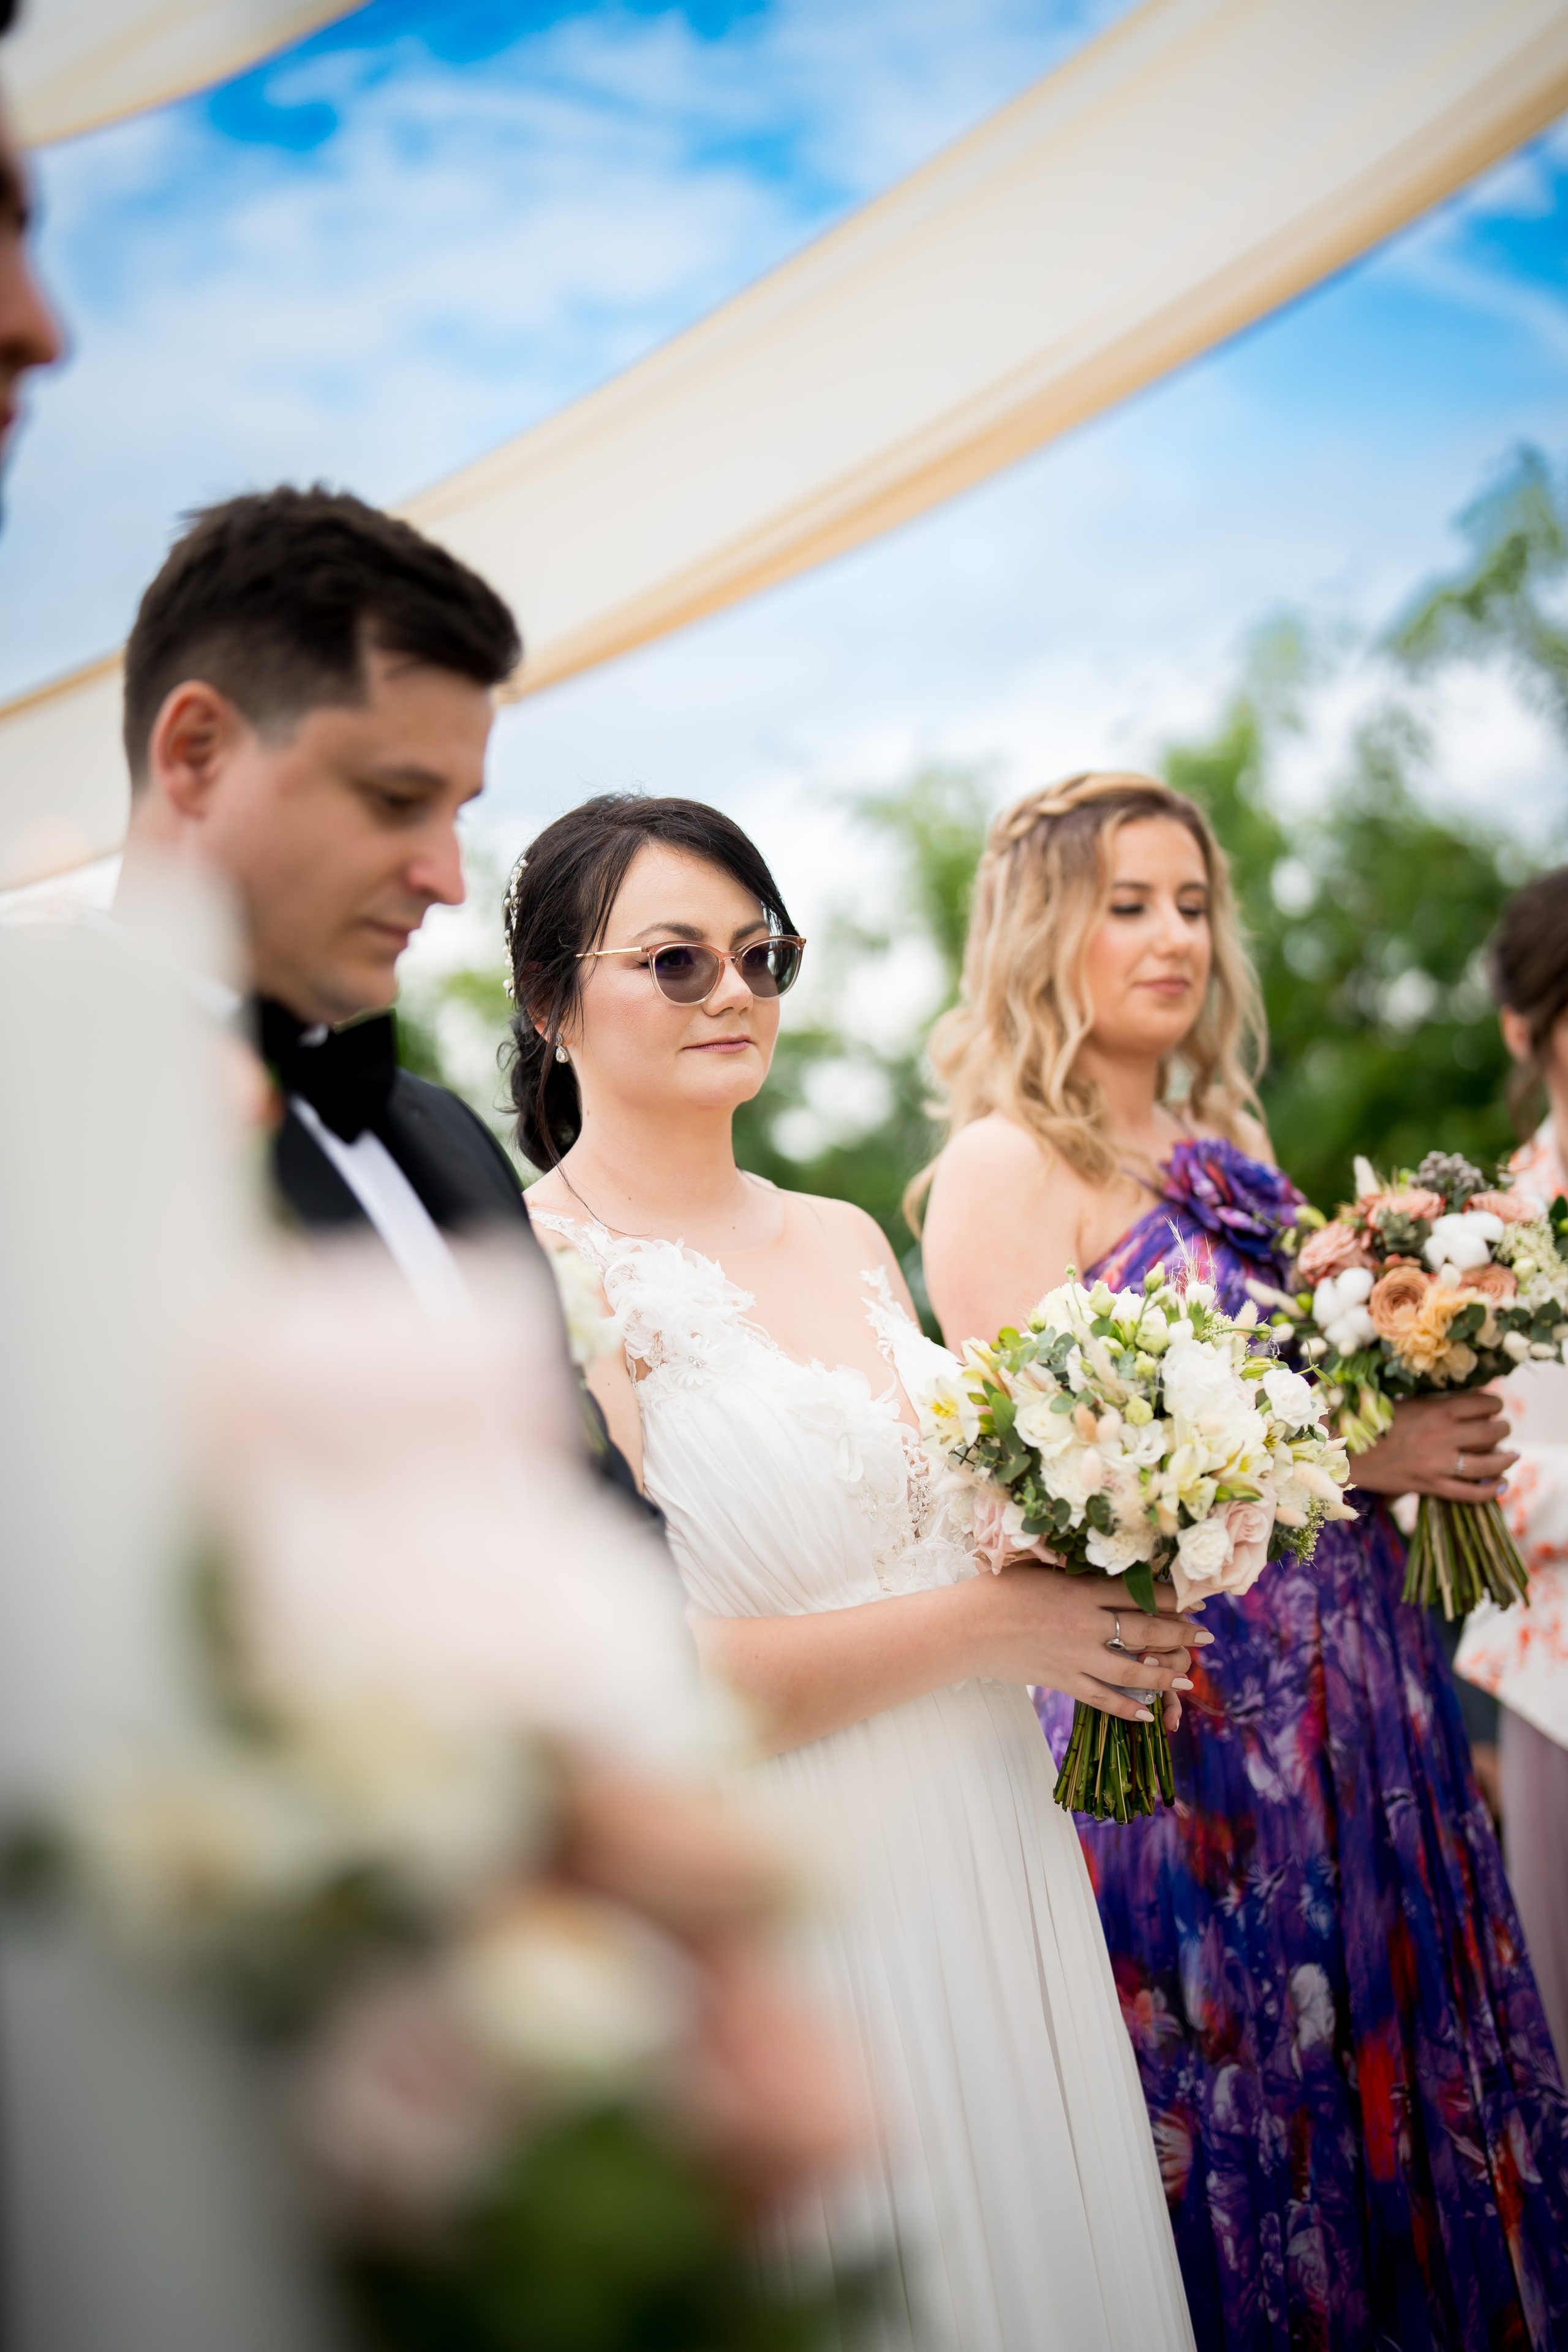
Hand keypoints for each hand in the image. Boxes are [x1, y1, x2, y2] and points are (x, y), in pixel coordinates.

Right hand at [961, 1565, 1210, 1730]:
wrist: (966, 1628)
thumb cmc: (999, 1589)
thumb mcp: (1040, 1568)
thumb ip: (1075, 1571)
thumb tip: (1108, 1566)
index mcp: (1081, 1590)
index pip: (1139, 1593)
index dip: (1173, 1598)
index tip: (1196, 1599)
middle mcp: (1085, 1623)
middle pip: (1145, 1630)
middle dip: (1181, 1634)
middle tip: (1205, 1637)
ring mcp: (1075, 1656)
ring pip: (1132, 1670)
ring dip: (1164, 1675)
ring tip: (1186, 1678)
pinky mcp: (1062, 1680)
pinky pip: (1102, 1698)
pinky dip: (1127, 1708)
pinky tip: (1147, 1713)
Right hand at [1352, 1389, 1515, 1501]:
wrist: (1344, 1450)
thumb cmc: (1371, 1421)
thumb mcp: (1405, 1403)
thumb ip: (1435, 1405)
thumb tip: (1464, 1406)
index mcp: (1437, 1409)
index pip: (1485, 1403)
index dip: (1495, 1404)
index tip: (1492, 1407)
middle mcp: (1443, 1436)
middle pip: (1493, 1431)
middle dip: (1502, 1429)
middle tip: (1500, 1429)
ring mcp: (1439, 1464)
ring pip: (1489, 1463)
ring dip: (1506, 1458)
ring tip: (1511, 1455)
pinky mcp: (1431, 1486)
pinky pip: (1471, 1493)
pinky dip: (1491, 1490)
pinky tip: (1500, 1484)